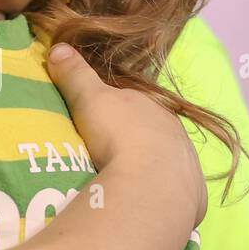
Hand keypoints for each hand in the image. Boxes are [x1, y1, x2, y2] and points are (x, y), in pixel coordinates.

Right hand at [46, 43, 207, 226]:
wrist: (151, 184)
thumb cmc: (119, 133)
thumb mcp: (89, 98)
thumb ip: (75, 74)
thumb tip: (57, 47)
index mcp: (154, 106)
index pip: (136, 103)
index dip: (119, 111)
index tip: (100, 123)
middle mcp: (176, 132)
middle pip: (152, 133)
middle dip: (134, 141)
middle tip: (107, 155)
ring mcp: (187, 164)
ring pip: (165, 162)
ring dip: (147, 169)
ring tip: (122, 181)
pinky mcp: (190, 196)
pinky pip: (173, 192)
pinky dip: (159, 195)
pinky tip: (142, 202)